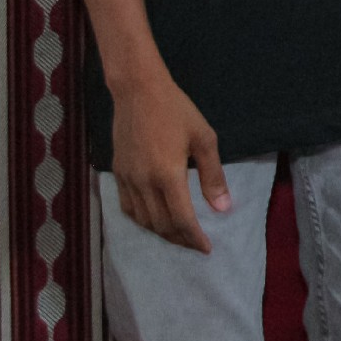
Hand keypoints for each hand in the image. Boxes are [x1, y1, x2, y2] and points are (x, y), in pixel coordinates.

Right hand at [109, 71, 228, 252]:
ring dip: (161, 232)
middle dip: (180, 239)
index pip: (182, 220)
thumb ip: (213, 176)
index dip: (194, 238)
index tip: (206, 248)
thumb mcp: (204, 139)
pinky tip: (154, 219)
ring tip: (179, 235)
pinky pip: (128, 207)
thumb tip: (223, 208)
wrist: (138, 92)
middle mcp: (144, 183)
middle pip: (161, 225)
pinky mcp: (117, 173)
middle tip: (196, 243)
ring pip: (143, 220)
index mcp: (168, 175)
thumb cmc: (176, 111)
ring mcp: (127, 179)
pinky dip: (142, 220)